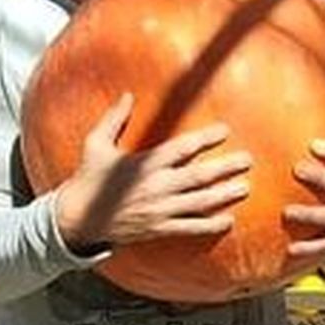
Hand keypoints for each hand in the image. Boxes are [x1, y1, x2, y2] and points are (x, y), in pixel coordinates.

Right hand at [53, 94, 251, 252]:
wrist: (77, 219)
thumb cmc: (88, 179)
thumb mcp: (96, 144)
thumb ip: (114, 119)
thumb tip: (127, 95)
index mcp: (144, 164)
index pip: (182, 148)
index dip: (205, 139)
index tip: (225, 130)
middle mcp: (155, 186)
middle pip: (199, 176)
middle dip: (225, 168)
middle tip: (247, 161)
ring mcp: (159, 210)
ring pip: (200, 203)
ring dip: (224, 195)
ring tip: (245, 188)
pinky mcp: (158, 228)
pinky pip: (189, 228)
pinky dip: (210, 226)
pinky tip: (229, 221)